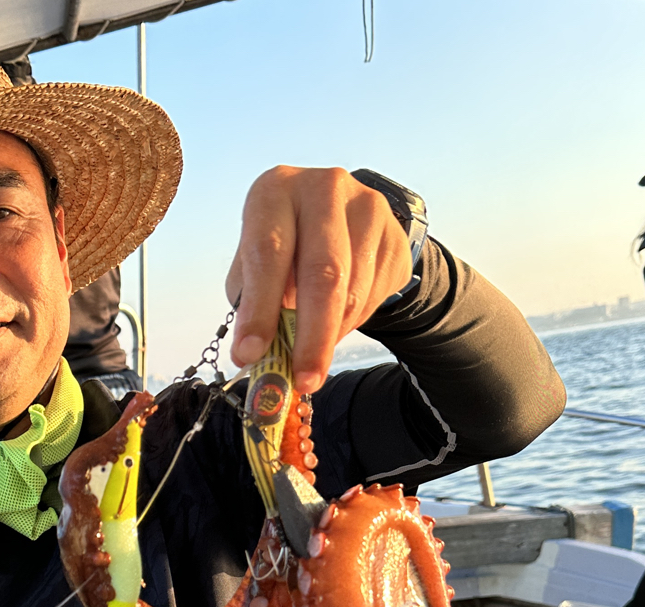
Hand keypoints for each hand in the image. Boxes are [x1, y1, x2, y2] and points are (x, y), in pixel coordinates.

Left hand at [225, 166, 412, 392]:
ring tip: (314, 348)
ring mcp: (367, 206)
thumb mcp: (255, 268)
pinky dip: (353, 322)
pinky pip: (377, 294)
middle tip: (304, 380)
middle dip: (312, 336)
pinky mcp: (395, 233)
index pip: (267, 253)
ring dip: (332, 334)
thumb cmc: (283, 250)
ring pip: (354, 291)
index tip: (250, 355)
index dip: (259, 309)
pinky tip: (338, 319)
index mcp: (275, 191)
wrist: (340, 222)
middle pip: (324, 272)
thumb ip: (253, 306)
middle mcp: (323, 188)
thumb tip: (257, 358)